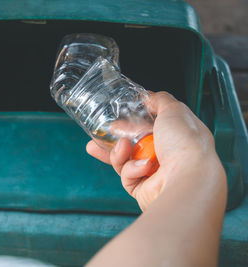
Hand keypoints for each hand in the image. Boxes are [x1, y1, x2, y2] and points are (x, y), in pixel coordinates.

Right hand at [86, 91, 220, 210]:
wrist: (185, 177)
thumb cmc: (185, 145)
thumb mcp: (173, 110)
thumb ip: (160, 100)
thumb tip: (150, 97)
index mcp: (177, 136)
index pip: (151, 126)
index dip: (134, 121)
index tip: (119, 116)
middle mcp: (167, 155)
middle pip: (134, 144)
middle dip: (115, 140)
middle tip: (100, 135)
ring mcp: (155, 173)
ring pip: (125, 160)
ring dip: (119, 153)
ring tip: (122, 149)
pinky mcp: (144, 188)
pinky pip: (127, 176)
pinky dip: (132, 169)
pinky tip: (140, 167)